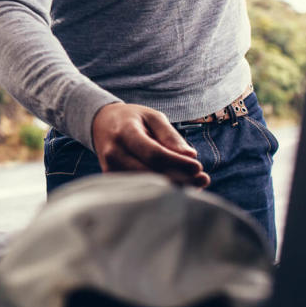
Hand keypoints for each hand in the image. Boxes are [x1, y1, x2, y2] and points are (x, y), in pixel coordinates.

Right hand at [91, 103, 209, 187]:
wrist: (100, 124)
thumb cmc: (132, 119)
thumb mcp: (152, 117)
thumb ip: (170, 135)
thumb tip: (190, 156)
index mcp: (125, 133)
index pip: (153, 154)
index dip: (177, 163)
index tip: (198, 166)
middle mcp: (114, 153)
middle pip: (151, 173)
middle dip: (180, 178)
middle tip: (204, 179)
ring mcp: (110, 168)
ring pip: (146, 185)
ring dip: (174, 186)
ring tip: (197, 184)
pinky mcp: (112, 179)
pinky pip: (139, 188)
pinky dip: (161, 189)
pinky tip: (179, 186)